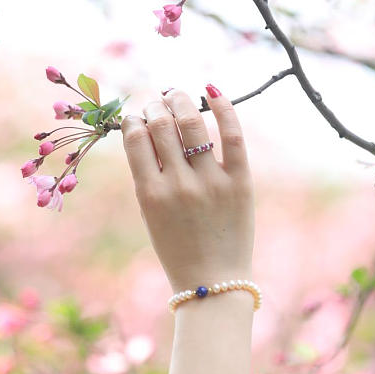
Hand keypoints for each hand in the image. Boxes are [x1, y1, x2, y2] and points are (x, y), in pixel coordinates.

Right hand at [121, 86, 254, 294]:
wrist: (213, 282)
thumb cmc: (177, 248)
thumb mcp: (150, 215)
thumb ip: (147, 175)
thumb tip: (145, 129)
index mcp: (150, 194)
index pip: (136, 137)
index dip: (134, 119)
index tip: (138, 117)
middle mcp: (179, 184)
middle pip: (161, 125)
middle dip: (155, 106)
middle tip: (158, 104)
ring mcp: (211, 182)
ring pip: (193, 123)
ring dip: (181, 101)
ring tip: (178, 96)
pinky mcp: (240, 182)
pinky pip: (232, 136)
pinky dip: (223, 108)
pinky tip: (212, 92)